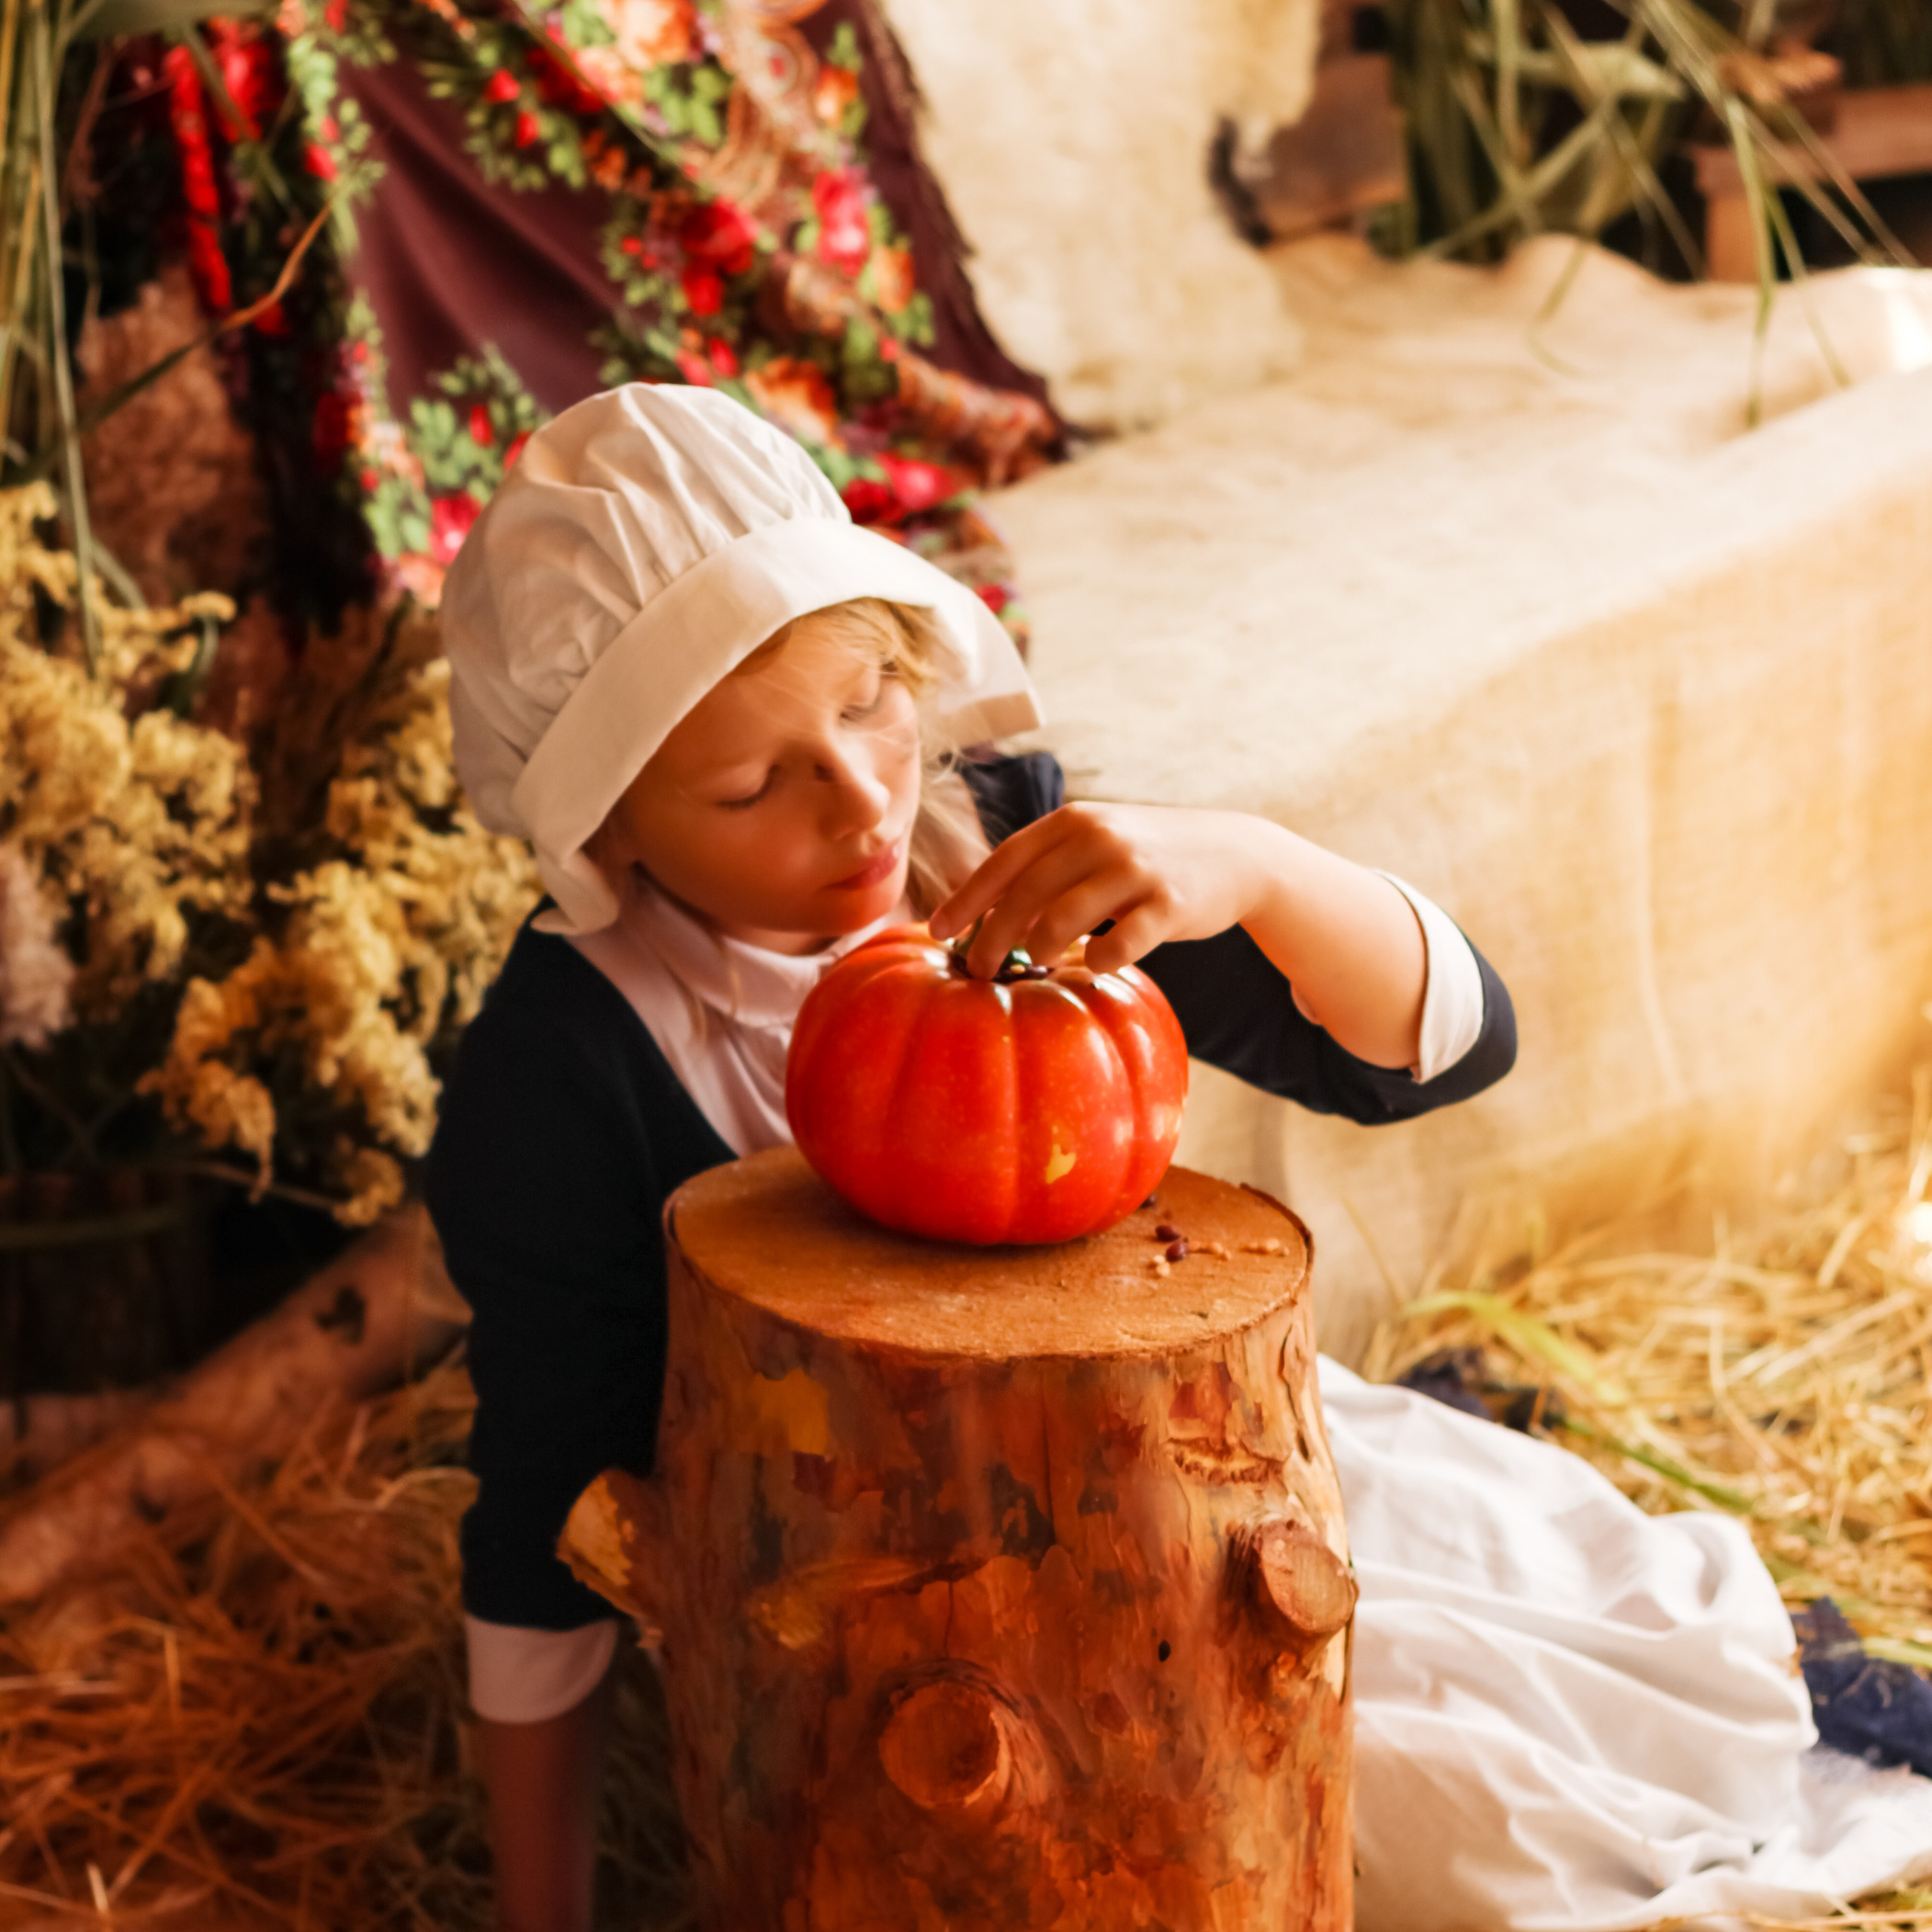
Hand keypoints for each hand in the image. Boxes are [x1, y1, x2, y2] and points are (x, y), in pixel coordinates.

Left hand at [928, 802, 1268, 978]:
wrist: (1234, 853)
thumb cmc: (1147, 860)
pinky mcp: (1171, 902)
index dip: (966, 899)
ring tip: (1034, 964)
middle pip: (1025, 893)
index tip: (936, 932)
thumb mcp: (1096, 846)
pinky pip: (1121, 942)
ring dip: (1039, 948)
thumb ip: (1047, 871)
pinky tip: (1094, 965)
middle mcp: (1099, 837)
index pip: (1004, 861)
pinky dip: (1099, 960)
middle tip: (975, 971)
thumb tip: (983, 920)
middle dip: (991, 937)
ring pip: (1065, 917)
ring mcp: (1136, 869)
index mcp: (1072, 821)